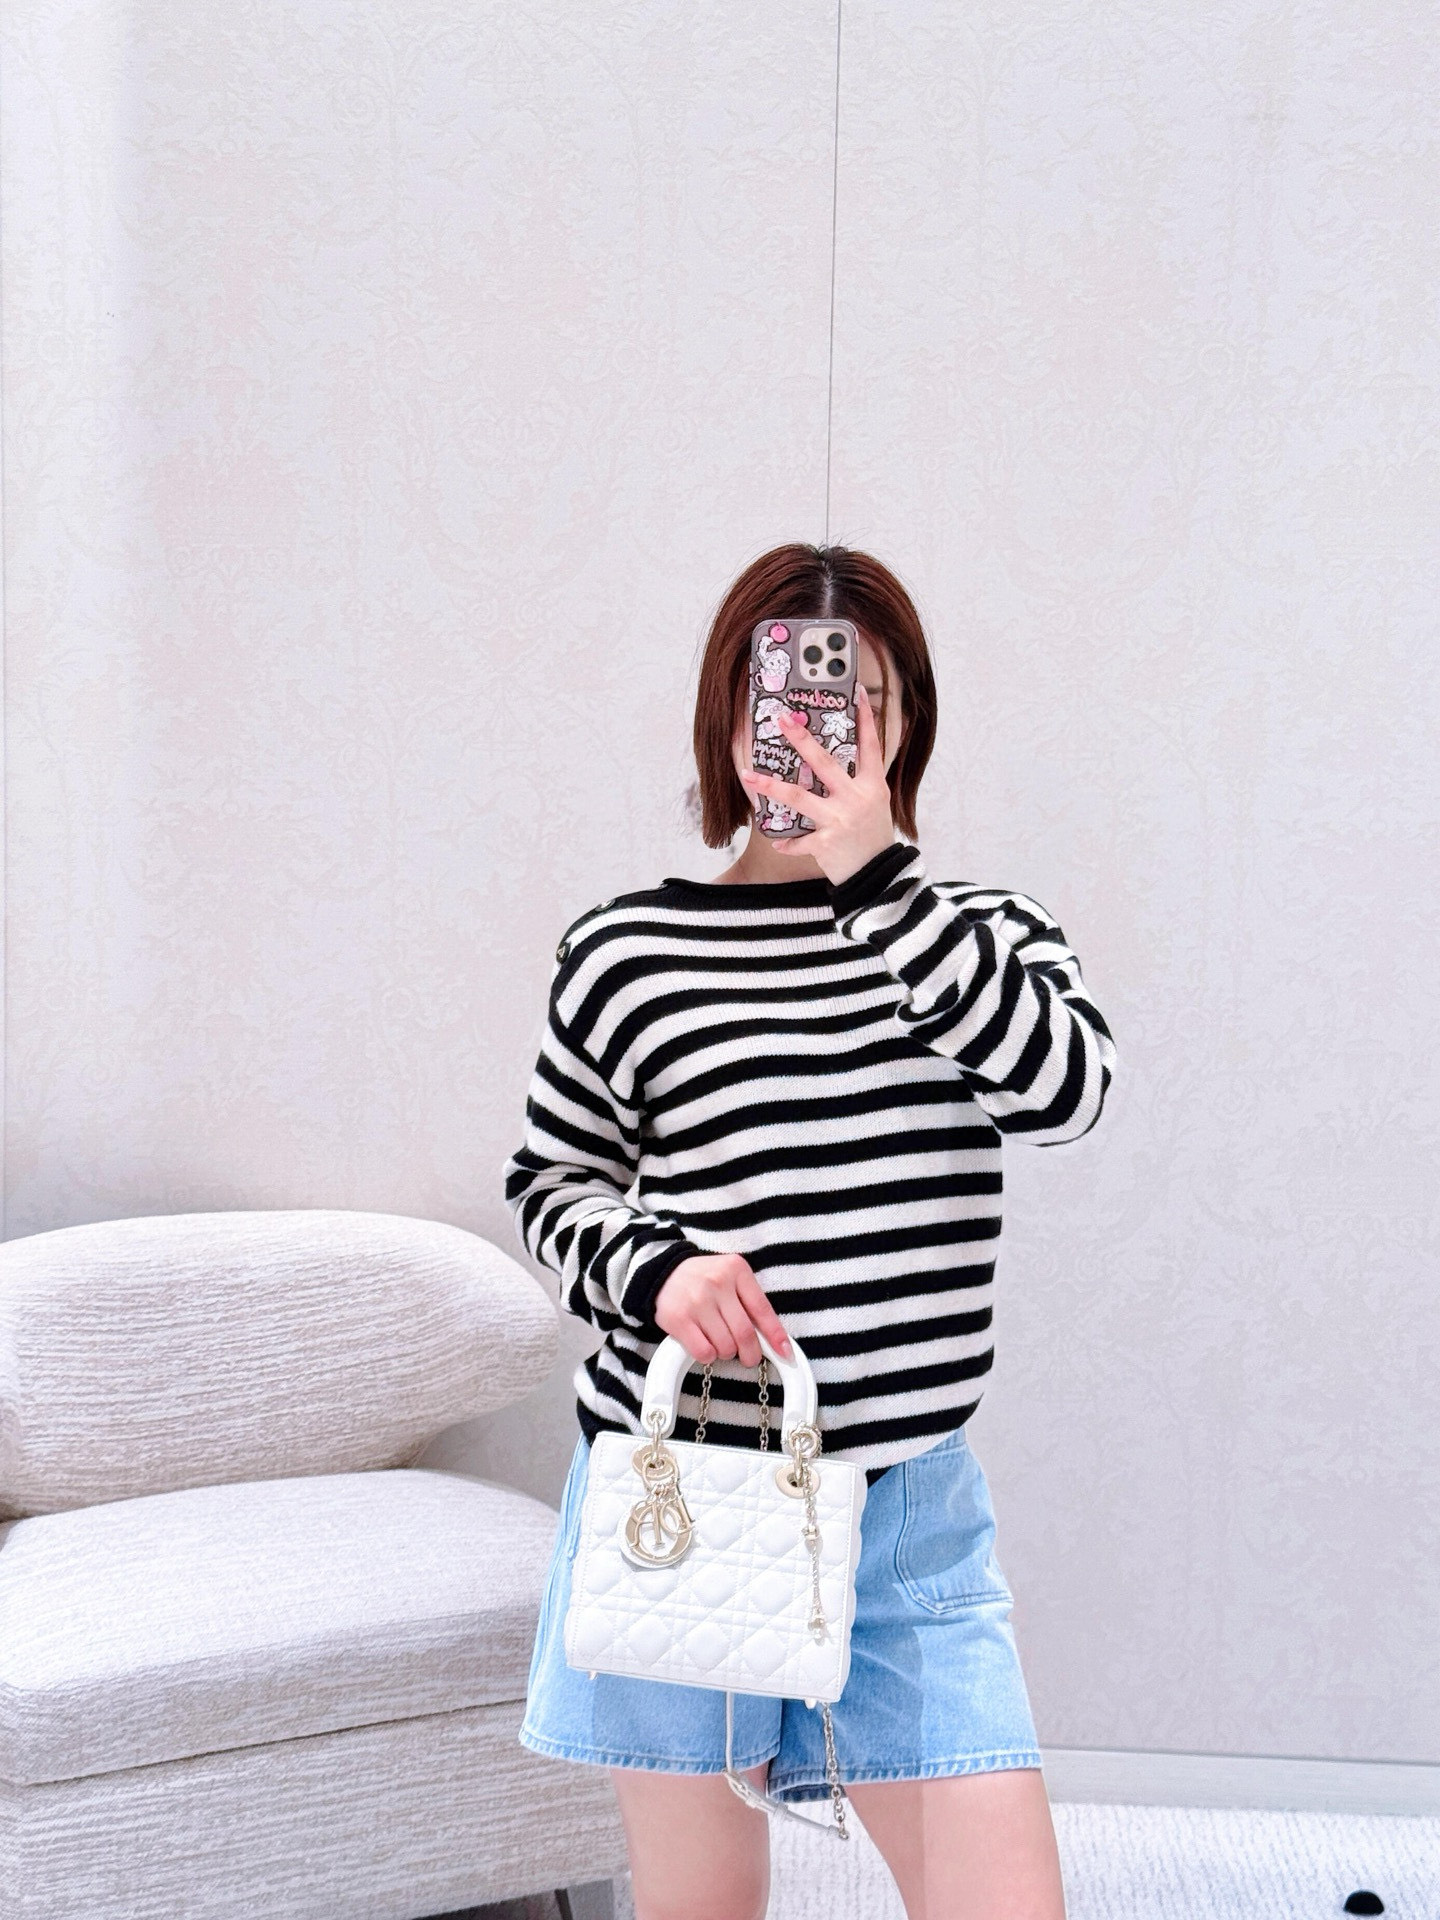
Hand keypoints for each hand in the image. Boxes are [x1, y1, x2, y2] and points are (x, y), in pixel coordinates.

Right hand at [652, 1253, 793, 1366]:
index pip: (762, 1309)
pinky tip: (705, 1344)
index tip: (785, 1352)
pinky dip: (709, 1356)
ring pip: (725, 1346)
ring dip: (727, 1353)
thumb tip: (773, 1338)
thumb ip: (749, 1301)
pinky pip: (704, 1352)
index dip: (775, 1335)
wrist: (663, 1273)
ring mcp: (697, 1301)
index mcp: (736, 1269)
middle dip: (751, 1353)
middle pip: (744, 1333)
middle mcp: (717, 1282)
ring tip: (721, 1343)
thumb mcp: (731, 1278)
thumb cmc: (704, 1280)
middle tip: (749, 1358)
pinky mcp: (678, 1319)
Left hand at [738, 684, 895, 884]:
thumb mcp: (877, 804)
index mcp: (872, 786)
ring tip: (748, 775)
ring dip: (770, 786)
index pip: (870, 746)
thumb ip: (861, 782)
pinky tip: (777, 841)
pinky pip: (799, 840)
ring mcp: (839, 820)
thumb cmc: (874, 838)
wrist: (880, 878)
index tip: (855, 693)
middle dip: (801, 739)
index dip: (864, 719)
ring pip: (798, 798)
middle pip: (823, 763)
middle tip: (782, 719)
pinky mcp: (826, 843)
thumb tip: (842, 758)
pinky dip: (787, 842)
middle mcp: (855, 799)